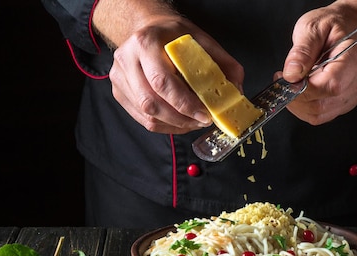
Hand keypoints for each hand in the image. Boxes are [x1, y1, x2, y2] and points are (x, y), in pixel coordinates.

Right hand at [94, 2, 243, 133]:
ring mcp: (120, 77)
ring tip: (193, 123)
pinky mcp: (119, 91)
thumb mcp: (202, 41)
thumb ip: (223, 64)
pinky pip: (142, 118)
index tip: (205, 115)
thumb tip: (236, 92)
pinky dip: (164, 125)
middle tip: (202, 122)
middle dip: (181, 119)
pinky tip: (179, 122)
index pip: (162, 82)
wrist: (148, 29)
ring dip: (174, 125)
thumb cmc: (174, 36)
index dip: (185, 104)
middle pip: (151, 103)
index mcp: (146, 42)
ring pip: (146, 115)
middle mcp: (127, 59)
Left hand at [279, 1, 356, 124]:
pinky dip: (305, 107)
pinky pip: (321, 115)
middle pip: (321, 105)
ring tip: (292, 84)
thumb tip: (292, 74)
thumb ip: (301, 51)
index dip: (302, 89)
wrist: (346, 28)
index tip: (284, 78)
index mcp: (353, 59)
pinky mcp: (346, 102)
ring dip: (298, 104)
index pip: (328, 87)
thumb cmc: (330, 26)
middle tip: (283, 80)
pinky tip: (301, 91)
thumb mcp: (311, 28)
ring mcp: (353, 94)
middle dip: (295, 97)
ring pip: (319, 114)